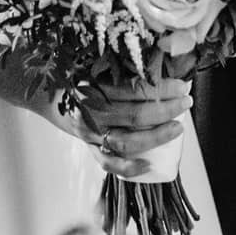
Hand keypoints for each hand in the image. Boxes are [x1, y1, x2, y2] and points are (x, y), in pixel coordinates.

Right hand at [72, 76, 189, 177]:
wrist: (49, 97)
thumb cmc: (81, 80)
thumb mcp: (98, 68)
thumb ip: (124, 69)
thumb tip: (164, 66)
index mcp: (94, 87)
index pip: (134, 89)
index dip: (161, 89)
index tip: (182, 86)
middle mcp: (91, 112)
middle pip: (135, 115)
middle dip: (167, 110)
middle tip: (186, 103)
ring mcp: (90, 134)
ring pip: (127, 141)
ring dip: (156, 137)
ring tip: (177, 128)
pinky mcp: (90, 149)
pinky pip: (110, 164)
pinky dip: (130, 168)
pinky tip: (150, 165)